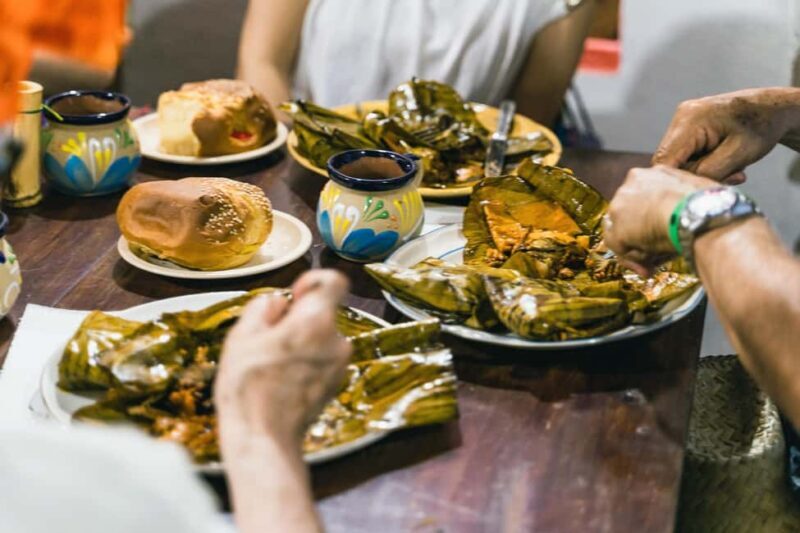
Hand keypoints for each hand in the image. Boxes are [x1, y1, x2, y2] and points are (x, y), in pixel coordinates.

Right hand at [215, 270, 351, 445]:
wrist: (263, 438)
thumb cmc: (248, 386)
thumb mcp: (241, 336)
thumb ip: (263, 307)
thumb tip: (279, 301)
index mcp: (316, 320)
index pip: (335, 281)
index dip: (314, 280)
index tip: (295, 294)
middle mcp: (337, 339)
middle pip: (322, 313)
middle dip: (298, 318)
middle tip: (268, 339)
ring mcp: (340, 364)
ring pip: (321, 337)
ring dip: (301, 342)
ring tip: (272, 364)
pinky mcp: (337, 383)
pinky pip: (323, 359)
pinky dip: (307, 361)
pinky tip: (282, 379)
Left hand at [604, 166, 717, 274]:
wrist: (702, 213)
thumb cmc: (710, 205)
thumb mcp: (696, 195)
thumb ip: (681, 202)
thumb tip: (683, 218)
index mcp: (652, 174)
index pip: (642, 198)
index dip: (649, 218)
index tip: (663, 231)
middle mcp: (631, 184)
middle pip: (628, 214)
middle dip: (639, 234)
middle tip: (655, 252)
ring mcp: (621, 205)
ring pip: (621, 230)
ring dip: (636, 247)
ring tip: (655, 261)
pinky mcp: (619, 228)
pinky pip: (619, 248)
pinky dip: (631, 259)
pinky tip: (649, 265)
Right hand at [653, 88, 799, 181]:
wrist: (773, 109)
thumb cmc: (762, 126)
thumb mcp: (738, 154)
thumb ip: (708, 172)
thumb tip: (685, 188)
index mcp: (690, 120)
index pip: (664, 161)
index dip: (674, 182)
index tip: (697, 192)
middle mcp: (681, 118)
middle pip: (670, 162)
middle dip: (695, 176)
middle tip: (730, 178)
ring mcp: (682, 122)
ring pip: (678, 161)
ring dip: (701, 171)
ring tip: (732, 169)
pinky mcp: (687, 129)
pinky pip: (686, 155)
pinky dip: (703, 165)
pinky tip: (724, 163)